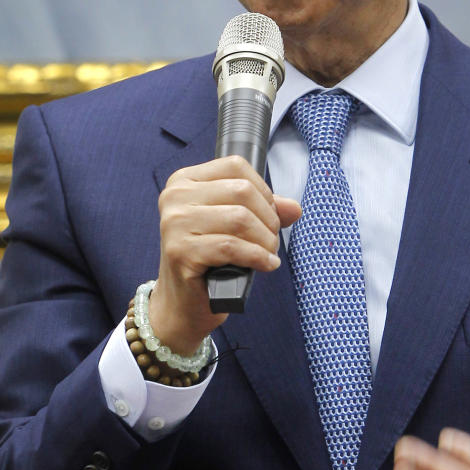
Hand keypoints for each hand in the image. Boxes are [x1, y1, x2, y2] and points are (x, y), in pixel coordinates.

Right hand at [148, 155, 300, 355]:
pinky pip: (232, 246)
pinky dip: (258, 256)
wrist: (181, 304)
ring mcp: (175, 224)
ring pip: (240, 218)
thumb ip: (262, 209)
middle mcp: (175, 197)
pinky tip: (266, 265)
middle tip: (271, 239)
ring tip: (268, 253)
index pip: (236, 165)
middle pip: (242, 190)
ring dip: (265, 240)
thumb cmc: (207, 261)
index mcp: (184, 181)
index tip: (268, 213)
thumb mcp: (233, 226)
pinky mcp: (181, 251)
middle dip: (268, 217)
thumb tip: (294, 207)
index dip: (263, 190)